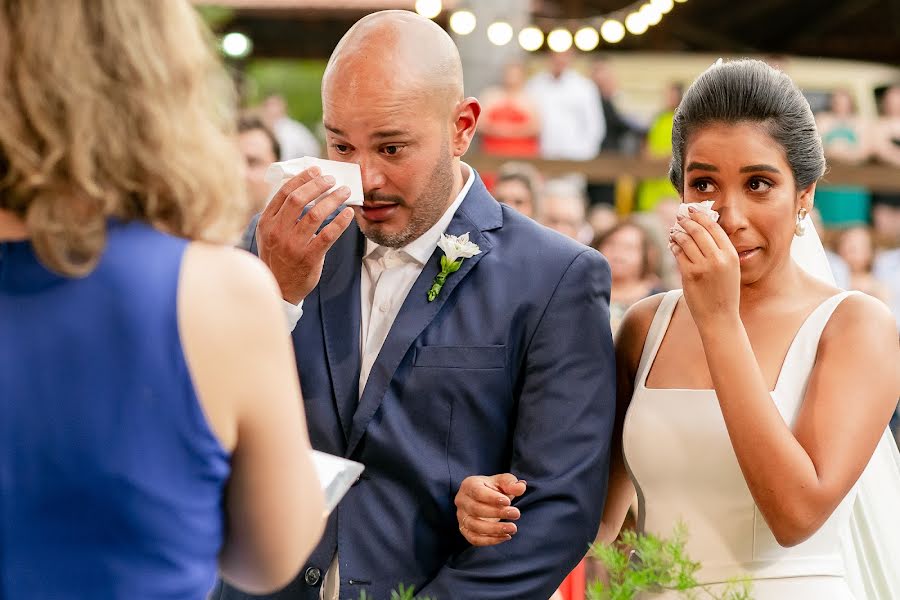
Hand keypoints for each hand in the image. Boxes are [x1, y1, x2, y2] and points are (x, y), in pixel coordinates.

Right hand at [256, 167, 354, 303]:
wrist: (279, 289)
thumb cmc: (278, 258)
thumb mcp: (268, 234)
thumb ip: (279, 214)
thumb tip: (301, 189)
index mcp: (266, 222)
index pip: (284, 193)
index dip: (301, 178)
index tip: (315, 170)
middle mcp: (277, 232)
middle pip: (299, 199)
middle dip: (318, 185)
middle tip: (332, 179)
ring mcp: (293, 245)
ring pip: (315, 214)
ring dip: (333, 199)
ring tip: (344, 192)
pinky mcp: (309, 257)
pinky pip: (328, 234)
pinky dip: (340, 221)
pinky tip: (349, 213)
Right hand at [454, 473, 526, 546]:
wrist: (484, 499)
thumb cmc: (494, 489)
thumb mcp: (503, 481)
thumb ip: (511, 483)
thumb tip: (521, 487)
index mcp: (469, 485)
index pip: (477, 492)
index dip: (492, 498)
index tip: (508, 502)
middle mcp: (461, 501)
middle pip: (476, 509)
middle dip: (497, 513)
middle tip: (516, 514)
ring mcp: (461, 517)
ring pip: (475, 526)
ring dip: (495, 529)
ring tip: (513, 528)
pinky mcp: (465, 530)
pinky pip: (474, 539)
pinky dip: (490, 540)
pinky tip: (506, 536)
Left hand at [668, 206, 740, 326]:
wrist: (720, 317)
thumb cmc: (724, 293)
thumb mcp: (730, 269)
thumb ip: (719, 252)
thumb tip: (702, 231)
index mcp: (730, 254)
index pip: (714, 227)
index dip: (701, 216)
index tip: (692, 210)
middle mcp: (718, 258)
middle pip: (699, 230)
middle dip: (687, 221)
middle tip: (679, 216)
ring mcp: (703, 266)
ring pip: (686, 240)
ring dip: (678, 233)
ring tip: (674, 230)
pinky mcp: (689, 274)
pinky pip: (678, 254)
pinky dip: (674, 246)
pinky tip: (673, 244)